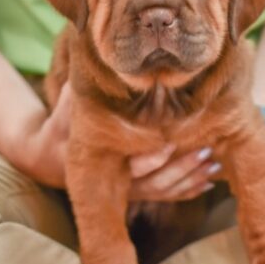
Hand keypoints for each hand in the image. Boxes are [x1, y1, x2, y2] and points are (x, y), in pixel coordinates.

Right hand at [14, 80, 220, 199]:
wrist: (49, 156)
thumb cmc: (62, 124)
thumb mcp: (67, 107)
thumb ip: (79, 94)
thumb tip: (89, 69)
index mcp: (101, 160)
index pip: (129, 165)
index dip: (150, 158)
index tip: (170, 143)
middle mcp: (118, 179)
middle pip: (155, 182)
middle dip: (181, 168)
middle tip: (205, 151)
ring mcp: (131, 187)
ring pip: (165, 190)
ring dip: (190, 179)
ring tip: (214, 163)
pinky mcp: (140, 188)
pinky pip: (168, 194)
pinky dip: (189, 189)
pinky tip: (210, 181)